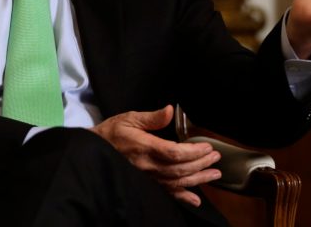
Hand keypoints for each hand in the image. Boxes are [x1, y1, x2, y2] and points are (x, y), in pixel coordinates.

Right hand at [90, 105, 220, 206]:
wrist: (94, 152)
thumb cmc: (112, 133)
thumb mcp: (129, 118)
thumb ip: (152, 117)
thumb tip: (170, 110)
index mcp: (145, 147)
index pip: (174, 152)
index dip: (193, 152)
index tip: (207, 146)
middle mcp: (148, 166)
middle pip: (180, 169)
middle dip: (201, 163)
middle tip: (216, 157)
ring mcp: (148, 178)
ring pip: (177, 182)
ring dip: (199, 179)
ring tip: (215, 174)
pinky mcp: (147, 184)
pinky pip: (167, 193)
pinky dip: (183, 198)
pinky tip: (196, 200)